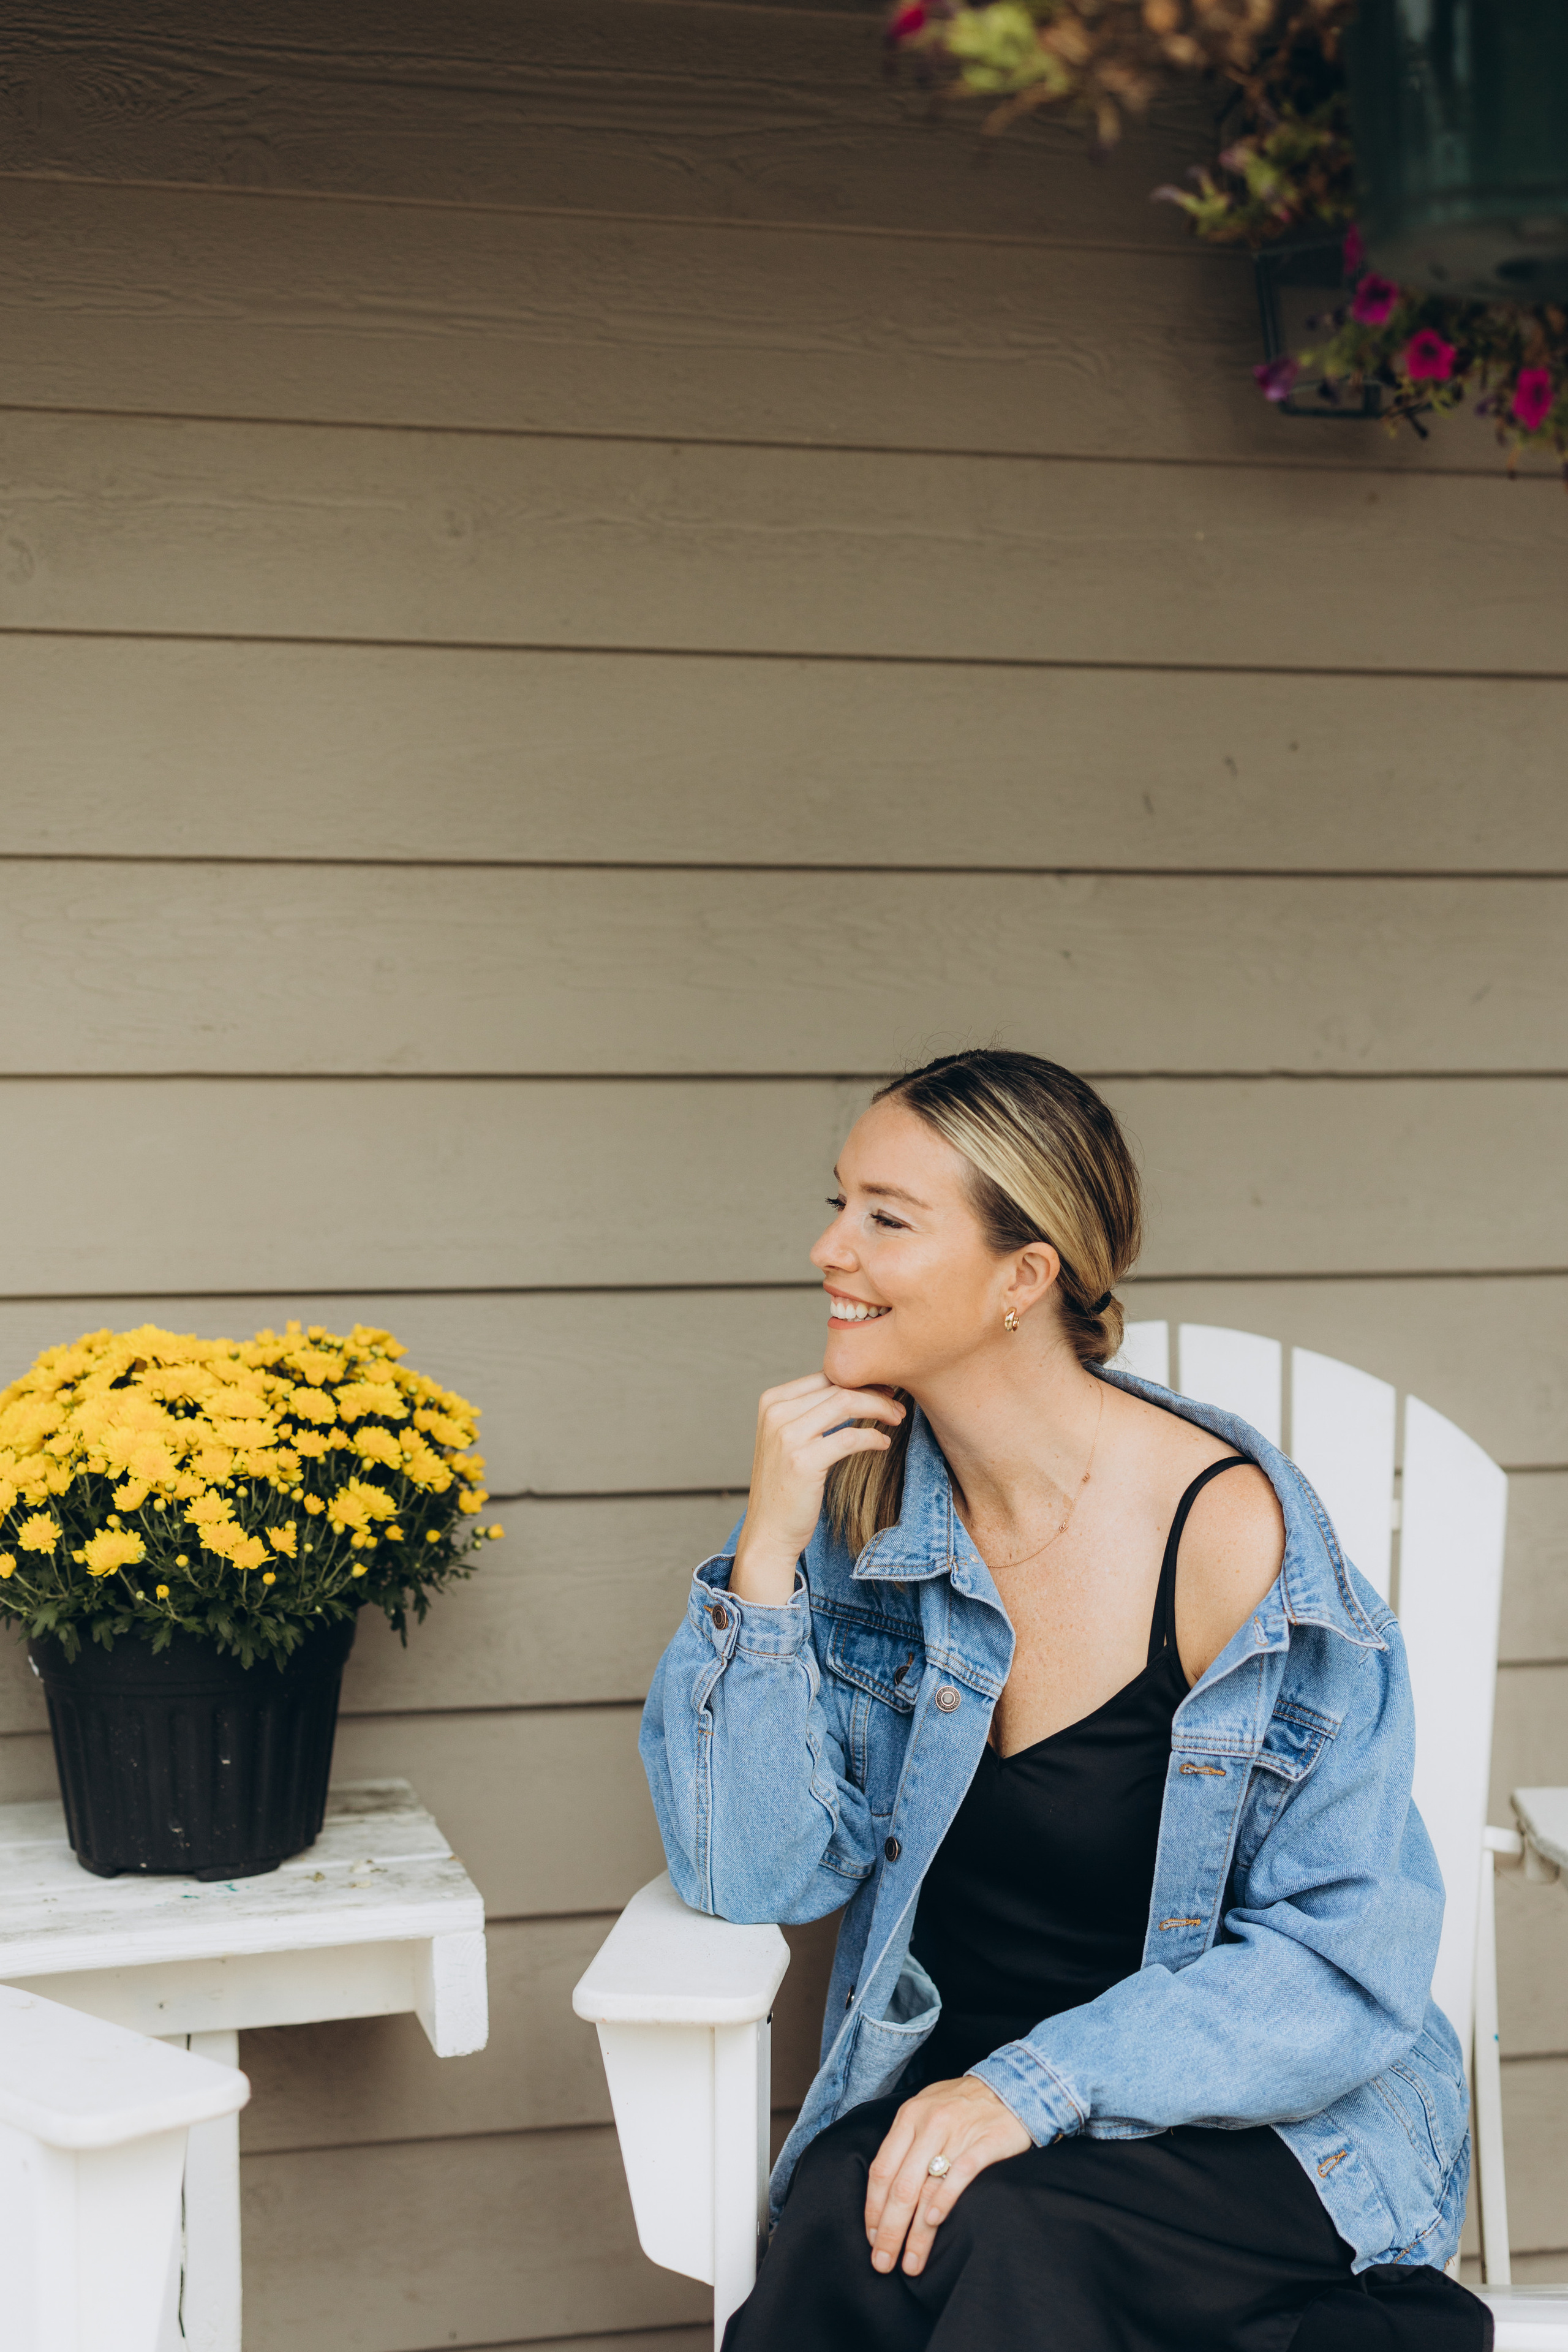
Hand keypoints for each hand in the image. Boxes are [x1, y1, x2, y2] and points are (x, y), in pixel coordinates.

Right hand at [730, 1374, 905, 1604]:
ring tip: (897, 1418)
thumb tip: (855, 1387)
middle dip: (875, 1391)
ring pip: (846, 1403)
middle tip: (897, 1403)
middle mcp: (775, 1413)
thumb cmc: (785, 1486)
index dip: (860, 1379)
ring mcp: (786, 1436)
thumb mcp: (789, 1438)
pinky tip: (883, 1443)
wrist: (768, 1532)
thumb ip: (811, 1411)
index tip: (884, 1388)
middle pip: (838, 1386)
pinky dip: (873, 1437)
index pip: (825, 1375)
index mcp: (771, 1401)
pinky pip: (850, 1437)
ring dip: (879, 1407)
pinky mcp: (803, 1461)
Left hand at [864, 2075, 1031, 2277]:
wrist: (1012, 2084)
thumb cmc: (963, 2105)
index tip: (872, 2240)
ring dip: (916, 2232)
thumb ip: (906, 2143)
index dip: (873, 2209)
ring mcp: (957, 2132)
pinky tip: (935, 2222)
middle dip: (890, 2231)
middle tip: (884, 2263)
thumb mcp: (926, 2111)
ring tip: (911, 2263)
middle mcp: (929, 2124)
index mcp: (909, 2118)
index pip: (881, 2171)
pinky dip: (946, 2198)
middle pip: (900, 2187)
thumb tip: (884, 2191)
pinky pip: (961, 2173)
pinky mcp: (986, 2141)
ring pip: (926, 2188)